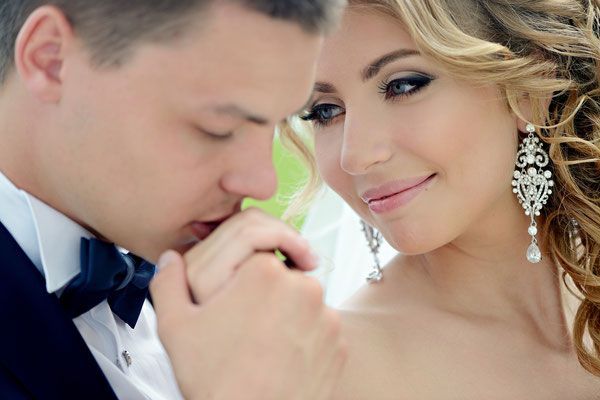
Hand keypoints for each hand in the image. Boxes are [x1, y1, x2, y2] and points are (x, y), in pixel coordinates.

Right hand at [150, 209, 346, 399]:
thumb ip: (169, 284)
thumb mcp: (176, 328)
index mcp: (264, 271)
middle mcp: (303, 286)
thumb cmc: (217, 379)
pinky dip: (305, 341)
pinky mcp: (339, 343)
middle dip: (267, 297)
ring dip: (288, 318)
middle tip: (246, 329)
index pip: (257, 258)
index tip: (234, 305)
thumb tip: (169, 259)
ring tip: (263, 348)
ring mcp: (326, 316)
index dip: (242, 282)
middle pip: (282, 280)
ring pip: (303, 305)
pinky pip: (320, 331)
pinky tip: (282, 360)